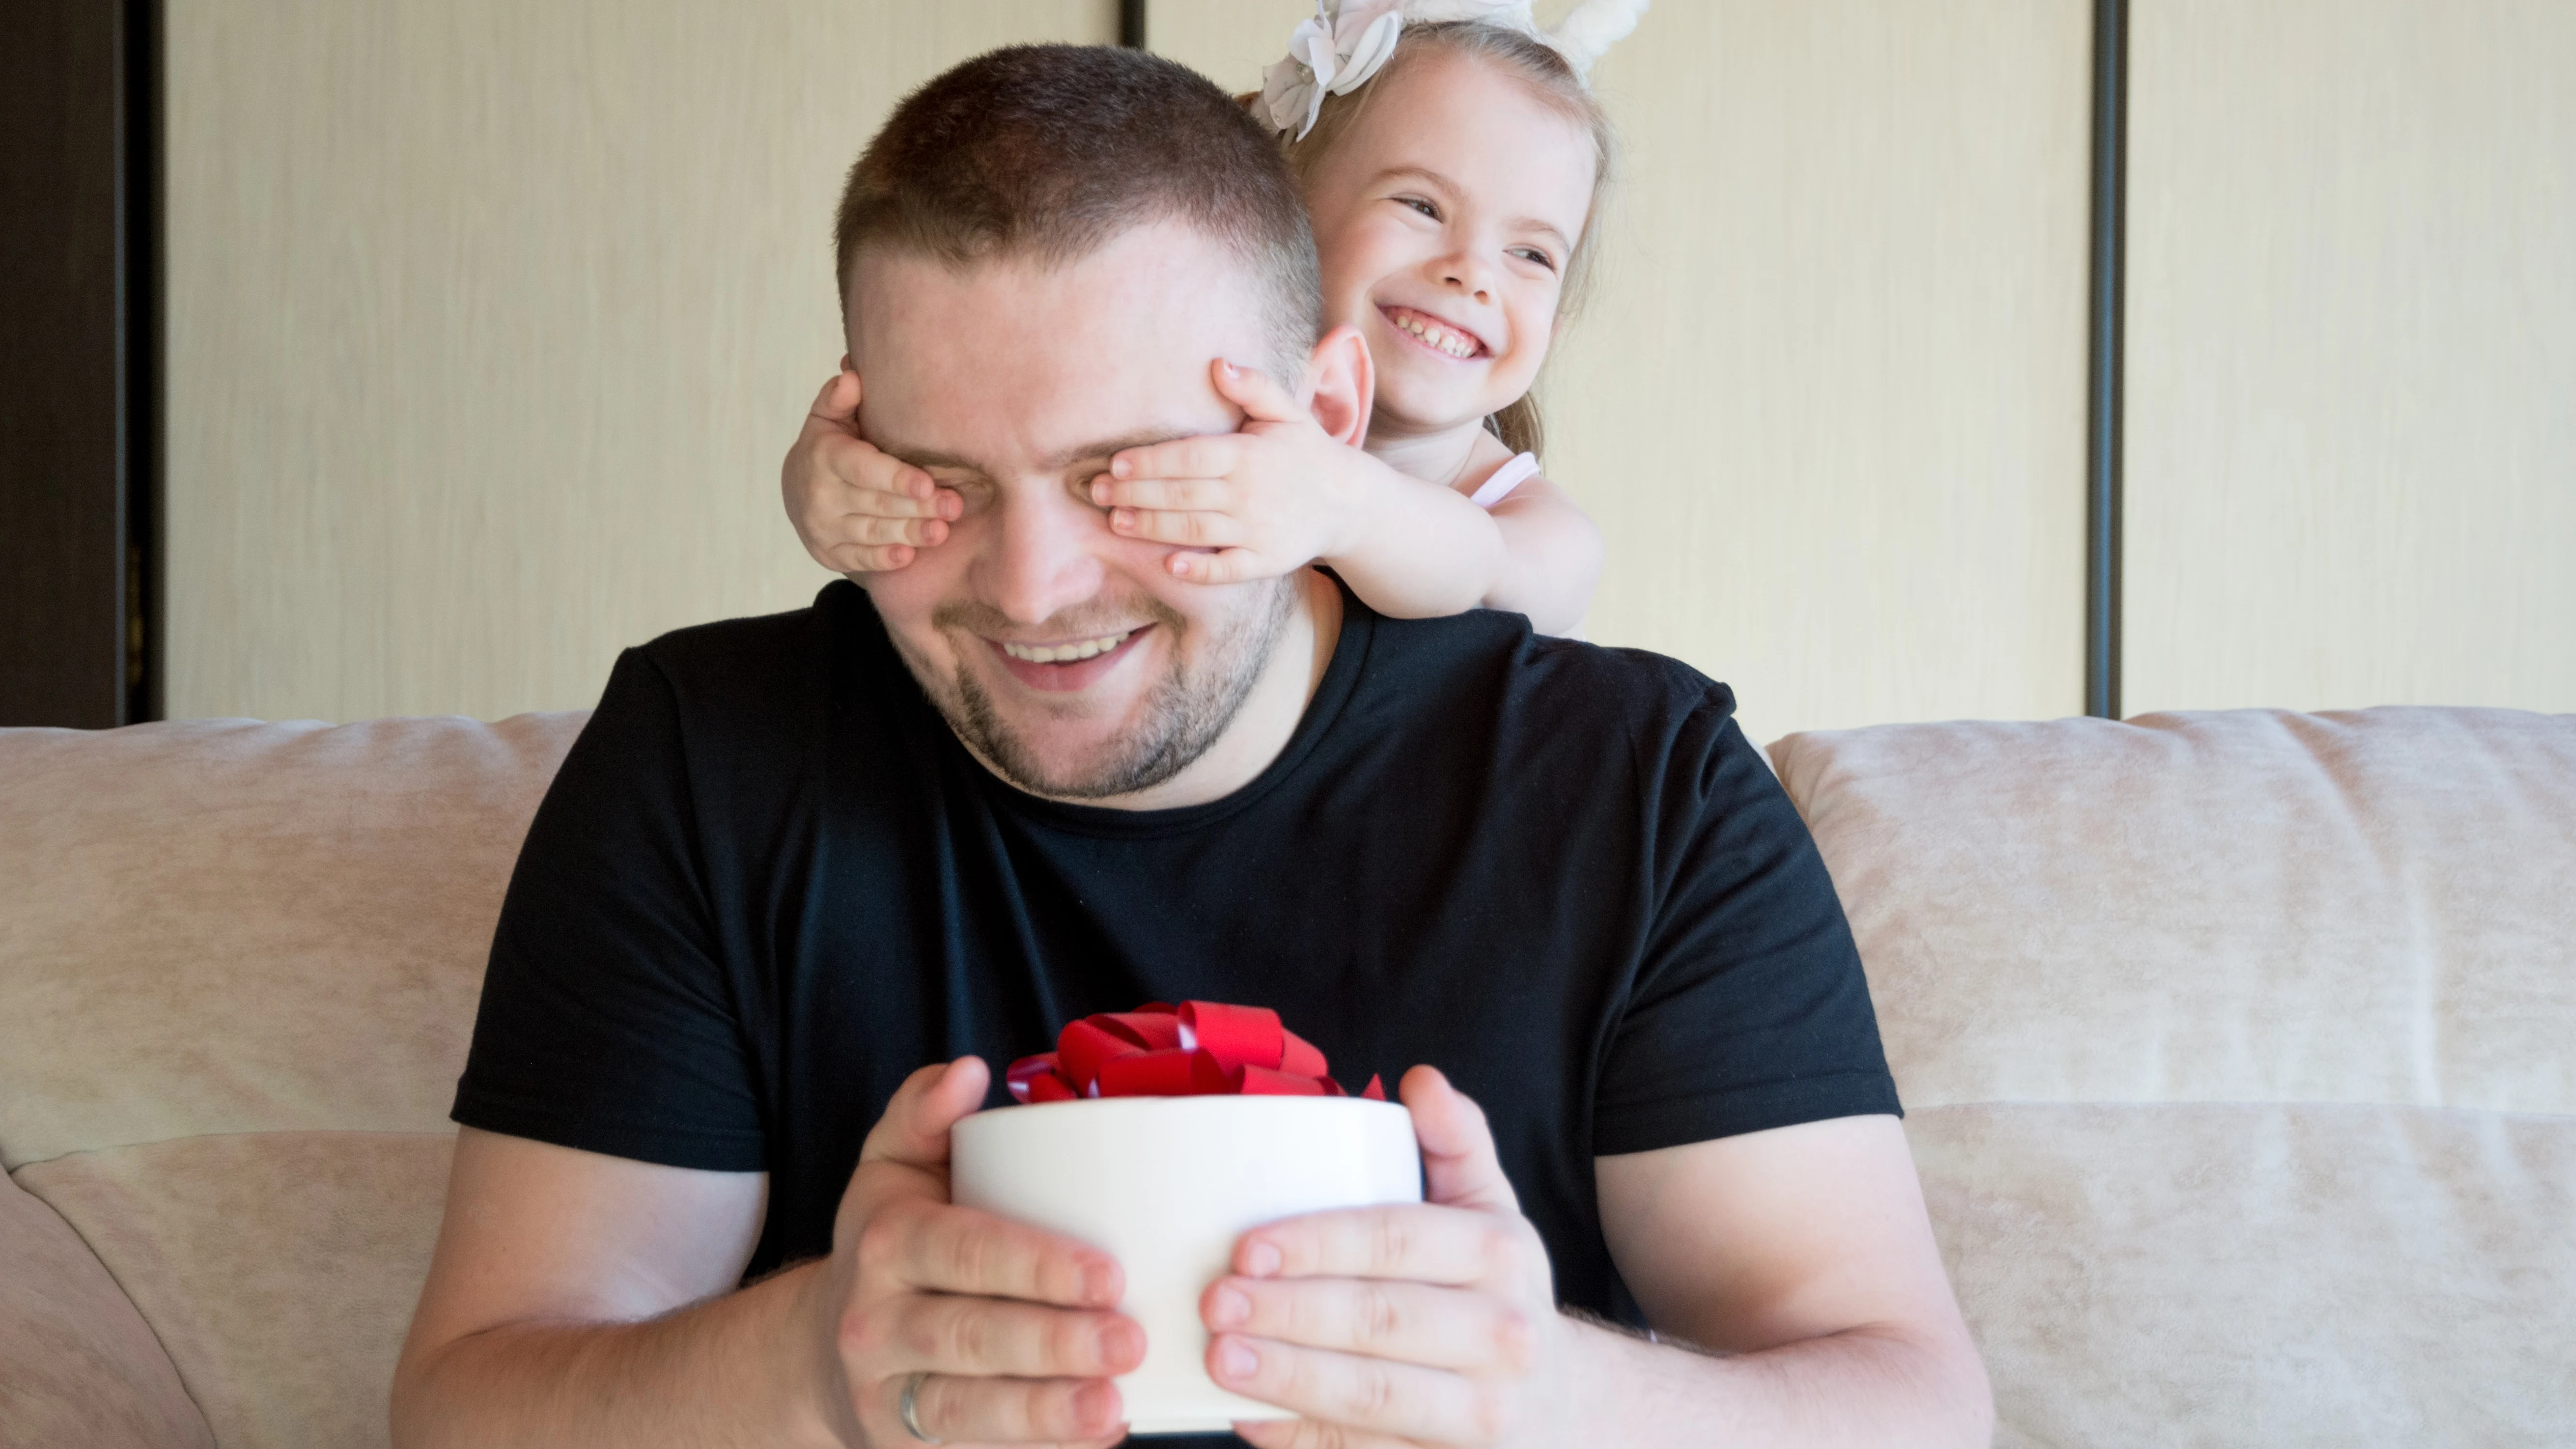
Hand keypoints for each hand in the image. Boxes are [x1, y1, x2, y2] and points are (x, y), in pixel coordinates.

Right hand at [785, 370, 960, 574]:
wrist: (798, 491)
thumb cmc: (830, 447)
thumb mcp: (829, 418)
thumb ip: (839, 399)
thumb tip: (851, 376)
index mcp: (825, 457)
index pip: (863, 469)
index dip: (896, 478)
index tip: (928, 483)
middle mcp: (821, 495)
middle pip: (875, 504)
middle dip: (916, 507)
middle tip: (954, 506)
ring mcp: (824, 528)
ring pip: (871, 533)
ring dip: (909, 534)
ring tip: (941, 531)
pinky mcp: (830, 553)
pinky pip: (859, 560)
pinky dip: (883, 559)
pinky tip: (909, 556)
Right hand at [803, 1057, 1144, 1447]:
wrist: (822, 1349)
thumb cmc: (890, 1242)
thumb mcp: (891, 1168)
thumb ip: (923, 1115)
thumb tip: (966, 1071)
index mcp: (886, 1242)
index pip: (962, 1251)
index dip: (1033, 1266)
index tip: (1108, 1273)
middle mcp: (877, 1321)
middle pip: (970, 1336)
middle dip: (1052, 1344)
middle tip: (1130, 1340)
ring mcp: (887, 1395)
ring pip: (967, 1411)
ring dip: (1045, 1414)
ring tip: (1113, 1408)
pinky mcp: (905, 1447)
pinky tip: (1096, 1438)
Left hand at [1091, 359, 1374, 584]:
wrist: (1347, 500)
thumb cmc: (1305, 451)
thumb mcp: (1287, 412)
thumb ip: (1254, 387)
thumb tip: (1218, 364)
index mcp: (1248, 454)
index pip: (1189, 457)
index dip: (1150, 462)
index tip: (1115, 465)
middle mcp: (1249, 493)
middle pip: (1182, 494)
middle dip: (1135, 495)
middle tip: (1096, 494)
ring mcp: (1257, 530)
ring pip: (1195, 530)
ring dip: (1152, 528)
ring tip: (1116, 523)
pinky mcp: (1265, 560)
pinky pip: (1228, 568)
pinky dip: (1200, 569)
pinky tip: (1169, 565)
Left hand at [1198, 1067, 1574, 1448]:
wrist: (1565, 1405)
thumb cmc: (1496, 1293)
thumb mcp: (1493, 1209)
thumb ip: (1458, 1141)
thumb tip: (1422, 1080)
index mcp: (1499, 1254)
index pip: (1397, 1239)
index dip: (1319, 1243)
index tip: (1247, 1245)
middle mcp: (1500, 1335)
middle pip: (1381, 1320)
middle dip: (1290, 1312)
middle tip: (1215, 1302)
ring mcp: (1480, 1411)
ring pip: (1374, 1394)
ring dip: (1289, 1378)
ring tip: (1219, 1358)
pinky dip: (1304, 1439)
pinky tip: (1248, 1420)